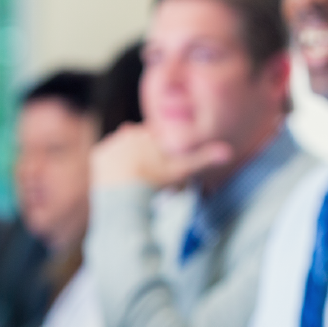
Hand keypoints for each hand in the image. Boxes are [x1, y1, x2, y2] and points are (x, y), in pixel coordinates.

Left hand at [92, 123, 231, 188]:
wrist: (124, 194)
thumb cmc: (156, 181)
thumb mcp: (183, 170)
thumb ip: (204, 159)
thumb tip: (229, 151)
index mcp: (149, 133)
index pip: (158, 140)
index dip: (162, 155)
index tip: (163, 169)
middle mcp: (128, 132)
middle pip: (140, 144)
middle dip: (145, 157)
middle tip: (150, 178)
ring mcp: (112, 143)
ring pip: (123, 151)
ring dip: (128, 161)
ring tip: (136, 181)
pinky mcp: (98, 155)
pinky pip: (106, 159)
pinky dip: (112, 168)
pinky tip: (120, 179)